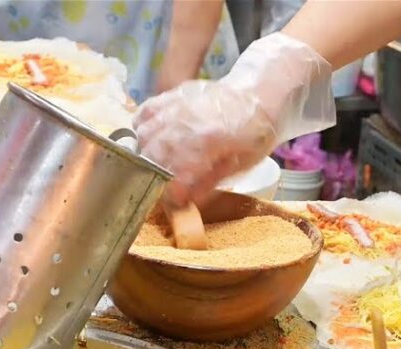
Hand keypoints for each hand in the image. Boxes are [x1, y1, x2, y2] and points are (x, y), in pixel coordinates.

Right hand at [135, 32, 335, 205]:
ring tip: (161, 164)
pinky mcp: (170, 94)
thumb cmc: (255, 134)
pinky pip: (144, 114)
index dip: (172, 193)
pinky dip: (142, 129)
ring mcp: (176, 104)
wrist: (258, 96)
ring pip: (144, 135)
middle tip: (168, 185)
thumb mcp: (241, 165)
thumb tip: (184, 202)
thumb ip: (210, 182)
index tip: (176, 202)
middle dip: (157, 176)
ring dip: (148, 155)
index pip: (176, 173)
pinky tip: (153, 140)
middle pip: (154, 155)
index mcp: (209, 140)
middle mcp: (186, 120)